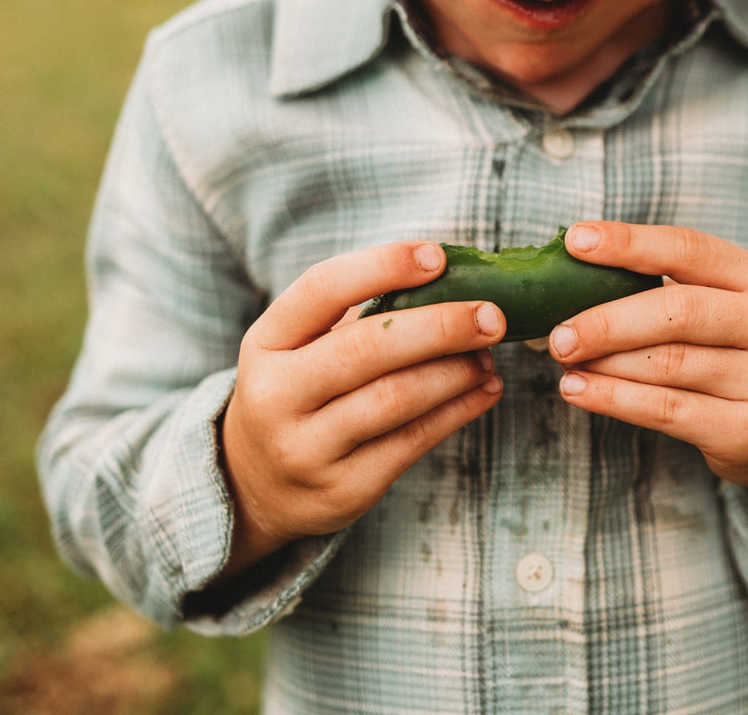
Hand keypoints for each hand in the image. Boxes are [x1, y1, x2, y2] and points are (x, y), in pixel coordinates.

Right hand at [218, 241, 504, 576]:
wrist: (254, 487)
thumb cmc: (300, 391)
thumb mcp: (301, 347)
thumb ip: (359, 316)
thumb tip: (452, 281)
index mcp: (266, 341)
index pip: (323, 288)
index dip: (384, 266)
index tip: (439, 257)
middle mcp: (276, 395)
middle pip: (369, 347)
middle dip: (441, 326)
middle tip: (493, 314)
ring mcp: (306, 448)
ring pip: (397, 398)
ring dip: (456, 371)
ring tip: (487, 355)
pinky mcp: (343, 490)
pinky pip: (413, 442)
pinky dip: (459, 410)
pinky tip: (485, 389)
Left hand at [549, 222, 747, 561]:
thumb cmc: (734, 349)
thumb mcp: (722, 305)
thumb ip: (666, 285)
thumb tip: (572, 273)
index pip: (690, 249)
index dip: (630, 243)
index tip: (576, 240)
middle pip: (678, 312)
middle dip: (609, 320)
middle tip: (559, 331)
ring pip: (667, 365)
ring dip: (604, 362)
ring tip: (564, 359)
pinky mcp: (746, 431)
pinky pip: (665, 411)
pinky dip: (613, 399)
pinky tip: (578, 391)